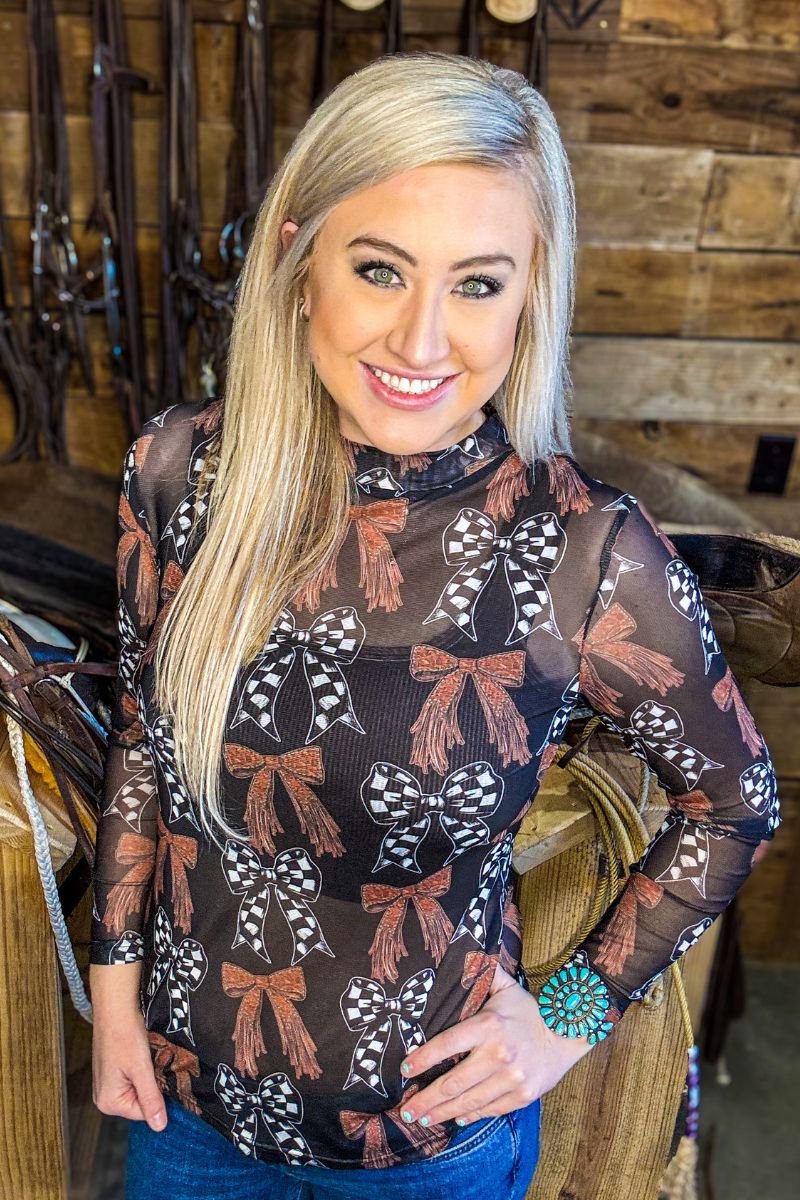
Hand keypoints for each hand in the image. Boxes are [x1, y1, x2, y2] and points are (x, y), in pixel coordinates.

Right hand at [92, 1003, 167, 1131]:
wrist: (115, 1008)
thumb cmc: (125, 1036)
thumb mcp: (142, 1070)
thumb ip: (151, 1099)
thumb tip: (160, 1127)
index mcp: (107, 1103)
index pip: (144, 1113)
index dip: (156, 1094)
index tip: (158, 1074)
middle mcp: (103, 1098)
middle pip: (140, 1102)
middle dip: (151, 1084)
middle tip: (150, 1064)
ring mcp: (106, 1085)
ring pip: (138, 1090)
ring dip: (146, 1076)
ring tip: (143, 1057)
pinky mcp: (111, 1073)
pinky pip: (132, 1080)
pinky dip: (140, 1069)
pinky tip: (139, 1054)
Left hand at [395, 962, 596, 1127]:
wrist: (568, 1033)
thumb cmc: (529, 1010)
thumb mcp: (505, 987)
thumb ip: (481, 973)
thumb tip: (460, 954)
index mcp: (488, 1026)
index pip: (446, 1045)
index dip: (422, 1060)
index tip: (404, 1071)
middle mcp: (498, 1054)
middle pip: (452, 1082)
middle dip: (425, 1099)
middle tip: (405, 1109)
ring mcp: (511, 1079)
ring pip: (468, 1101)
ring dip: (441, 1112)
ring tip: (422, 1119)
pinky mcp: (522, 1095)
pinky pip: (490, 1110)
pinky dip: (470, 1115)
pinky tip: (455, 1118)